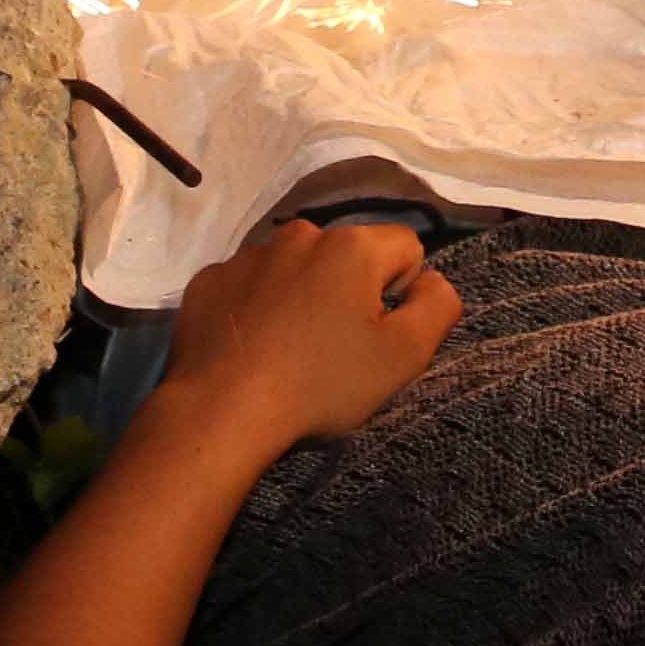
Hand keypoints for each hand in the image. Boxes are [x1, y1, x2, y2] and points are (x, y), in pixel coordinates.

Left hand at [156, 218, 462, 450]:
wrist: (220, 411)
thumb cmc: (320, 384)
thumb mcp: (403, 356)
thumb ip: (437, 307)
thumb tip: (433, 280)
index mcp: (351, 246)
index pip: (405, 249)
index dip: (402, 294)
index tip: (378, 336)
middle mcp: (298, 235)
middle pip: (346, 258)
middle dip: (348, 293)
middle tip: (334, 350)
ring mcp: (245, 256)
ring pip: (295, 269)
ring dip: (301, 298)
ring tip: (288, 352)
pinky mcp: (207, 282)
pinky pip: (247, 287)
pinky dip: (254, 310)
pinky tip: (250, 349)